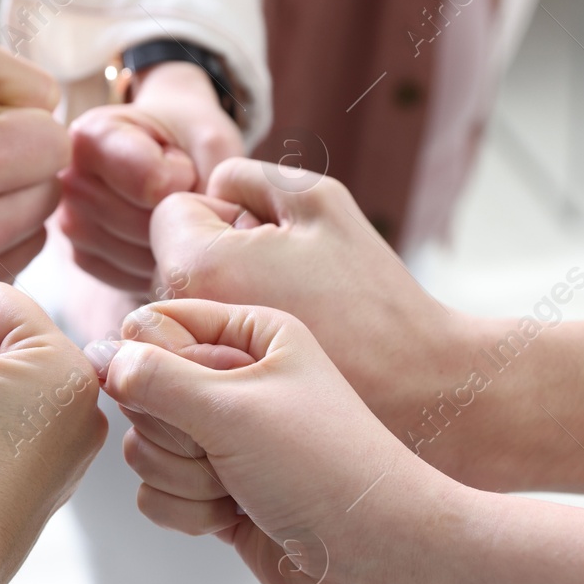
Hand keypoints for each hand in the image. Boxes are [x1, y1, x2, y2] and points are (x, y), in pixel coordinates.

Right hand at [57, 61, 242, 292]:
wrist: (166, 152)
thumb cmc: (186, 139)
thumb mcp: (210, 137)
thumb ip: (211, 175)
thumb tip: (197, 234)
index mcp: (94, 136)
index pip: (153, 184)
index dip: (184, 179)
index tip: (180, 162)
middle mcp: (70, 179)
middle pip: (145, 225)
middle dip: (178, 215)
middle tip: (178, 189)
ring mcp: (70, 222)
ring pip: (139, 257)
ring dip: (170, 244)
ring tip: (168, 210)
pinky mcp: (82, 257)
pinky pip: (130, 279)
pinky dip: (156, 266)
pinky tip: (158, 236)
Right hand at [92, 299, 463, 583]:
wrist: (376, 560)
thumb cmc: (322, 469)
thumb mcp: (233, 407)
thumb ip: (154, 376)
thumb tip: (99, 357)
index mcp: (253, 334)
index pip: (155, 325)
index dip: (153, 366)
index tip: (192, 398)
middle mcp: (237, 380)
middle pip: (141, 392)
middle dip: (170, 434)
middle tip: (222, 450)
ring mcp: (226, 439)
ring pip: (142, 447)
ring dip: (180, 477)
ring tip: (236, 488)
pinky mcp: (219, 493)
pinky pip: (156, 493)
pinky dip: (186, 512)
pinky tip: (232, 519)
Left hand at [149, 157, 474, 438]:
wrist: (412, 390)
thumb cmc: (368, 294)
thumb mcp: (317, 202)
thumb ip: (248, 177)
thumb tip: (211, 189)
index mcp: (194, 266)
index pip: (171, 213)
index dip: (225, 214)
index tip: (272, 244)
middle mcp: (177, 323)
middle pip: (172, 263)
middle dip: (219, 259)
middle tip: (288, 285)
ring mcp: (184, 372)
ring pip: (185, 309)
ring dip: (224, 302)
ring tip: (284, 324)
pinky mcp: (202, 406)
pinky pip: (197, 354)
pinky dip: (228, 351)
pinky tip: (277, 362)